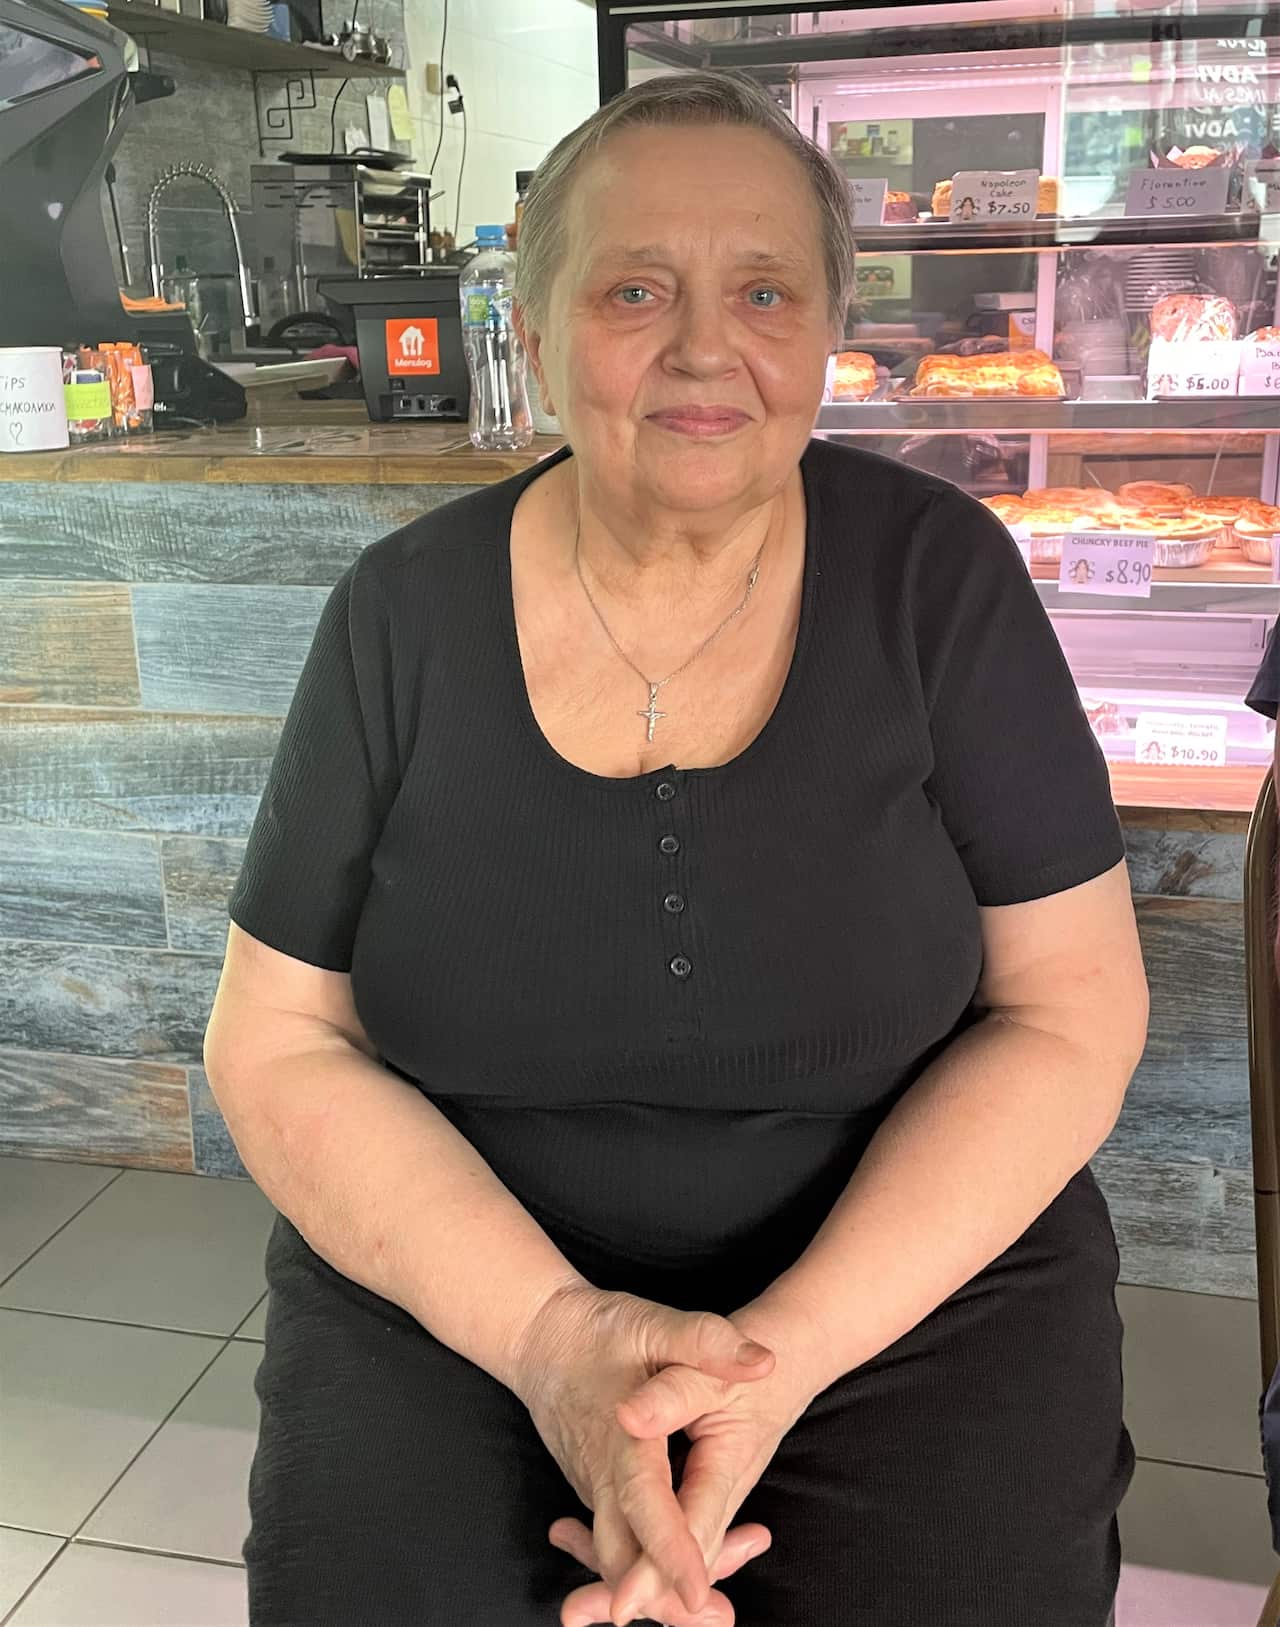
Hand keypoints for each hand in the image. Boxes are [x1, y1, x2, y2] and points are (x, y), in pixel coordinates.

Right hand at [511, 1284, 785, 1624]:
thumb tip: (764, 1364)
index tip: (697, 1593)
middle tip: (718, 1619)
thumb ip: (706, 1342)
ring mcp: (596, 1489)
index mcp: (620, 1438)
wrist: (537, 1337)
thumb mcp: (653, 1323)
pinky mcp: (599, 1492)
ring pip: (618, 1558)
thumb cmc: (597, 1331)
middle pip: (623, 1556)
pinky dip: (649, 1565)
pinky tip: (689, 1569)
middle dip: (662, 1597)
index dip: (670, 1551)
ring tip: (713, 1610)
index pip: (645, 1504)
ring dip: (657, 1588)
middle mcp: (603, 1475)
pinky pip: (618, 1543)